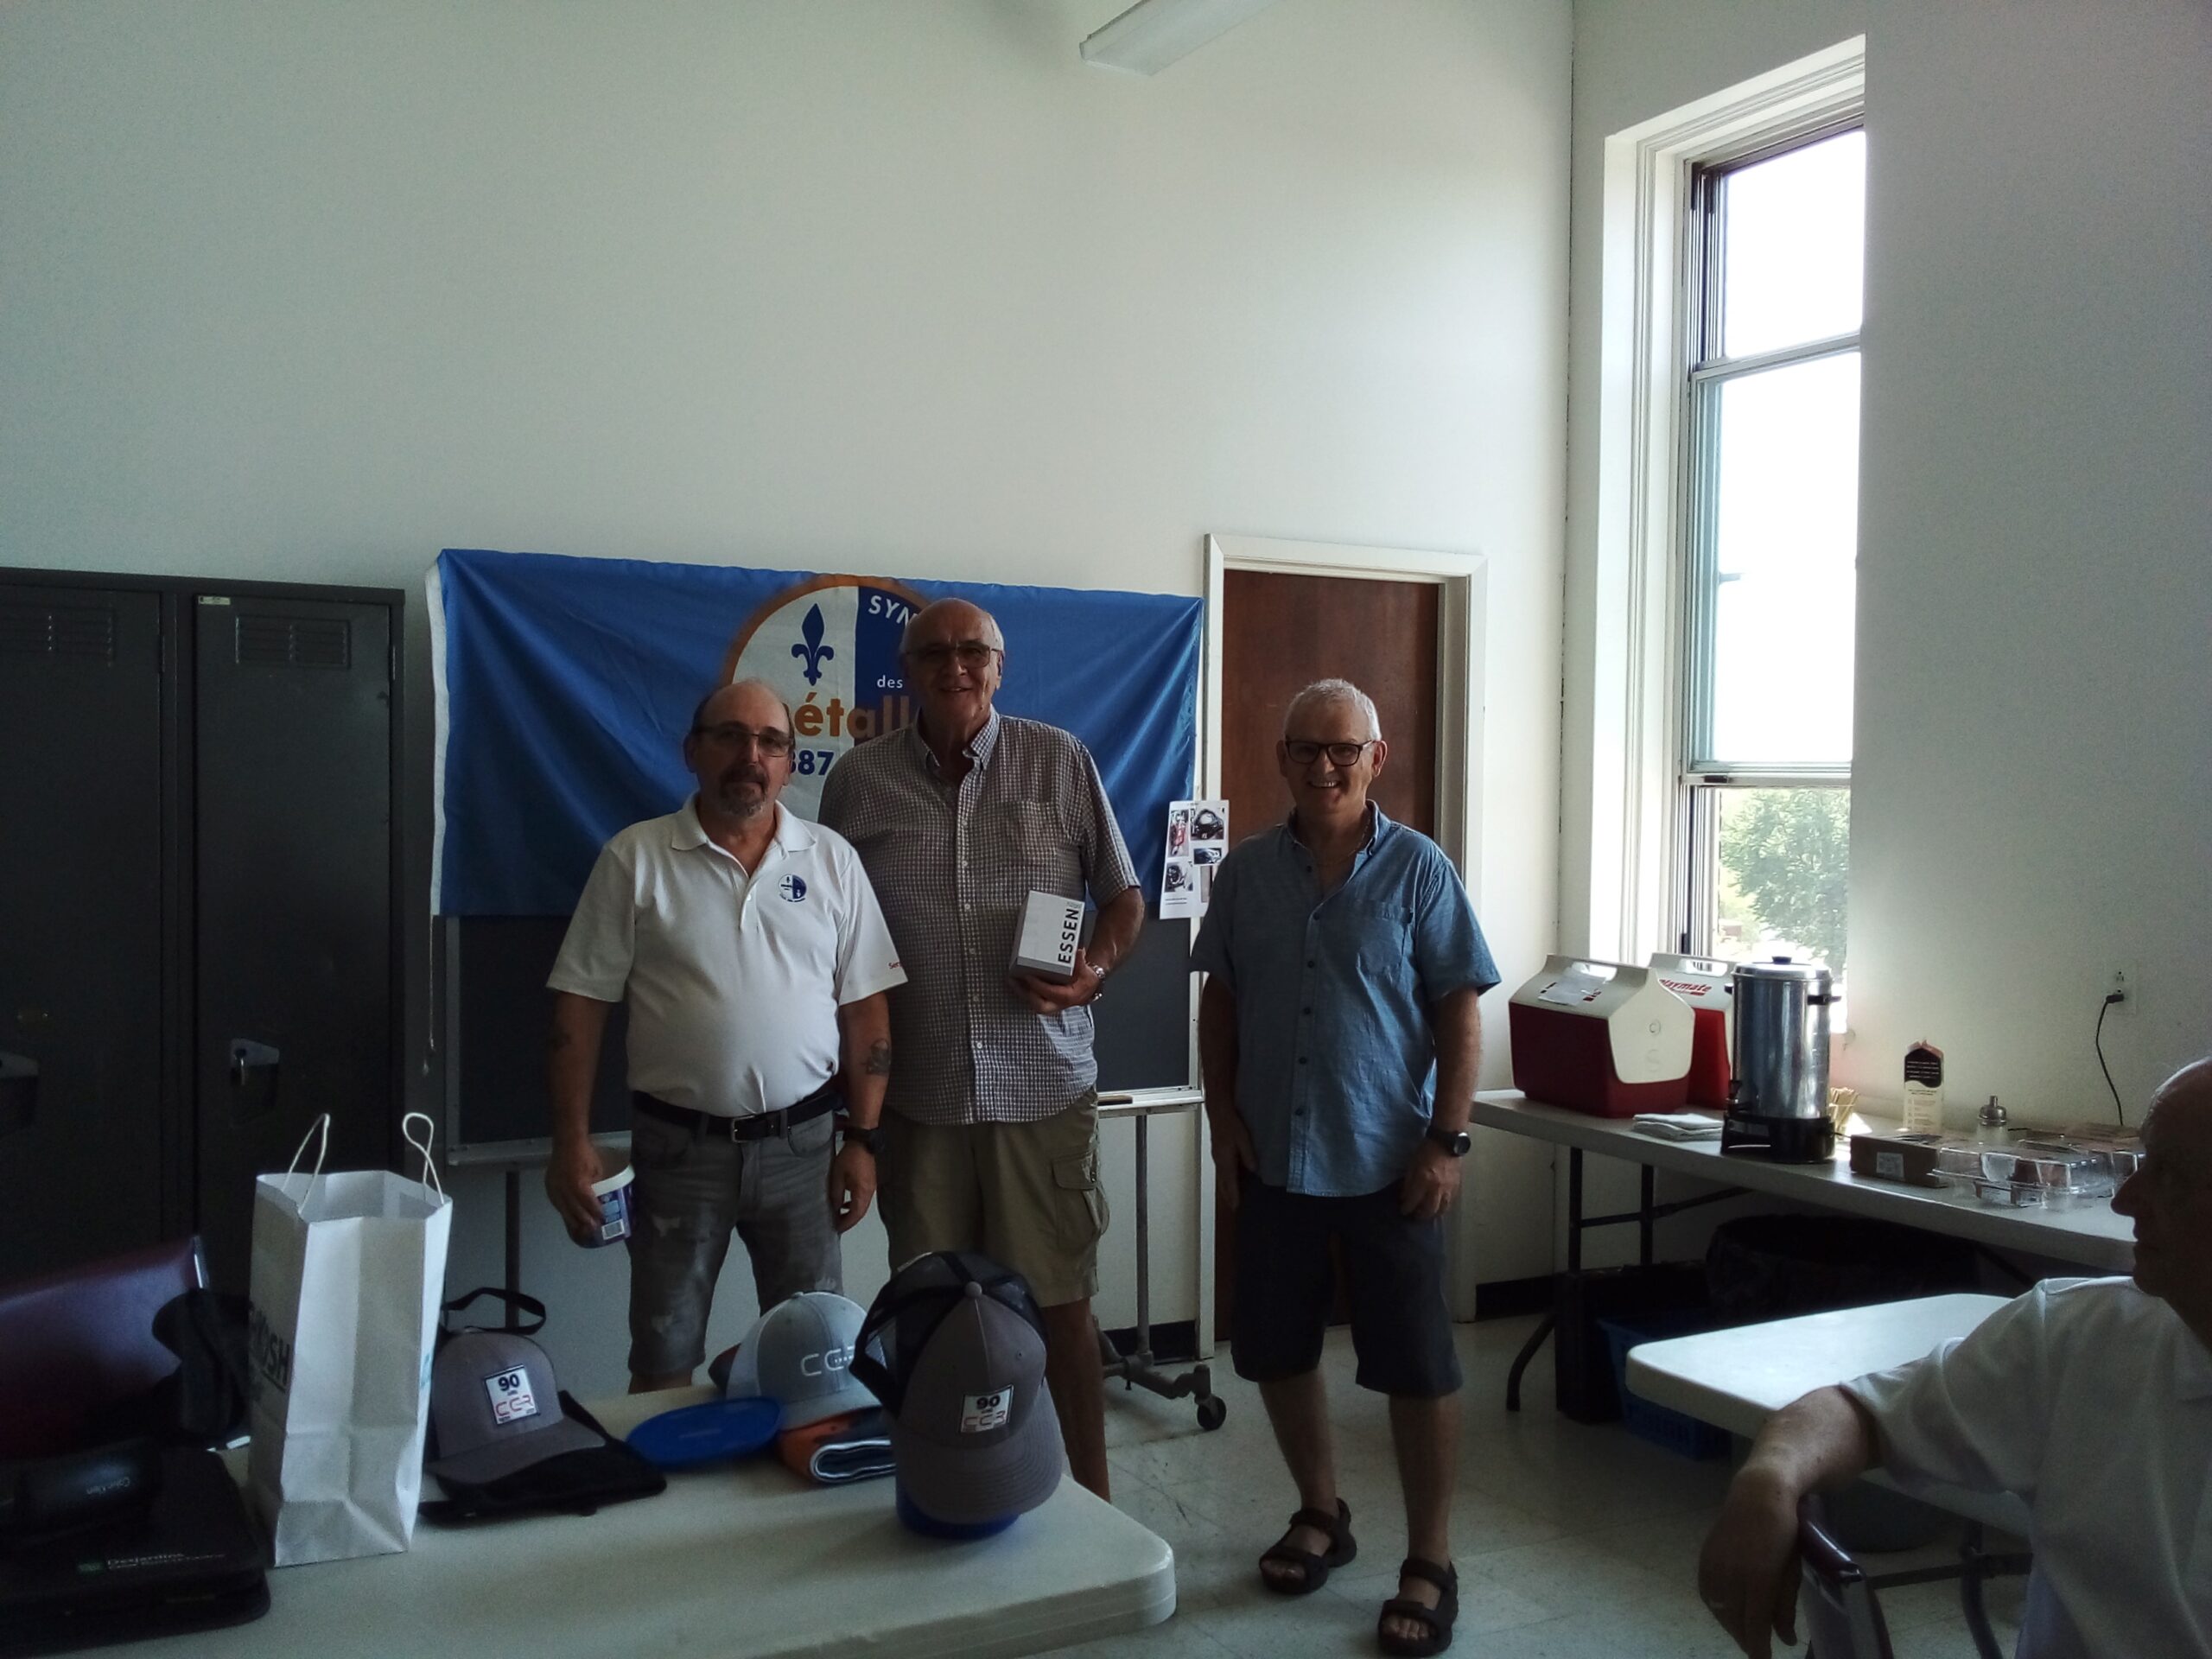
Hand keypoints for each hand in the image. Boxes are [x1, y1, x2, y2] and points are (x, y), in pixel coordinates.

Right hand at [545, 1137, 608, 1243]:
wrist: (567, 1143)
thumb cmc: (585, 1154)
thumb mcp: (597, 1170)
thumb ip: (596, 1185)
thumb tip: (598, 1198)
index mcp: (579, 1184)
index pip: (588, 1203)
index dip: (595, 1212)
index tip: (602, 1220)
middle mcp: (565, 1189)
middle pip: (575, 1210)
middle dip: (584, 1221)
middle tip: (592, 1230)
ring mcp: (555, 1188)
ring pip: (564, 1209)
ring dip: (572, 1220)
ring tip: (579, 1230)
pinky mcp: (549, 1186)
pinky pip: (556, 1203)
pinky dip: (563, 1211)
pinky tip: (567, 1216)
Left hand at [827, 1141, 876, 1233]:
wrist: (862, 1141)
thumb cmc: (851, 1156)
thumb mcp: (838, 1176)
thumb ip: (836, 1194)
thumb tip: (835, 1207)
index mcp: (862, 1192)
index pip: (855, 1215)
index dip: (846, 1224)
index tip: (837, 1228)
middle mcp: (869, 1192)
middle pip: (860, 1213)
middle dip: (849, 1221)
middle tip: (838, 1225)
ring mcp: (871, 1187)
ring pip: (862, 1206)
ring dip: (852, 1213)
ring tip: (840, 1216)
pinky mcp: (870, 1181)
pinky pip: (863, 1198)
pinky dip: (854, 1204)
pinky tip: (846, 1202)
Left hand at [1007, 948, 1104, 1013]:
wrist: (1087, 988)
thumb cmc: (1085, 981)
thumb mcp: (1085, 971)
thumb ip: (1080, 963)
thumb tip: (1078, 952)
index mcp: (1068, 997)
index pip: (1051, 993)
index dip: (1039, 985)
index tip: (1029, 976)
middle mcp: (1058, 1004)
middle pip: (1038, 1004)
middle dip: (1025, 993)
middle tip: (1014, 979)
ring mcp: (1050, 1004)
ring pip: (1032, 1002)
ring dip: (1021, 991)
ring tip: (1011, 978)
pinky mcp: (1044, 1000)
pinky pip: (1031, 998)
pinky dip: (1023, 990)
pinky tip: (1015, 980)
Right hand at [1207, 1112, 1256, 1210]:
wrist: (1219, 1113)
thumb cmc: (1231, 1124)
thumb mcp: (1244, 1139)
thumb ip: (1248, 1155)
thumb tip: (1254, 1169)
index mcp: (1225, 1160)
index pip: (1230, 1182)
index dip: (1234, 1195)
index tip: (1236, 1206)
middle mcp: (1219, 1162)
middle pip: (1223, 1183)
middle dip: (1228, 1196)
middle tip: (1233, 1207)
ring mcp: (1217, 1158)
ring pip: (1221, 1178)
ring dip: (1226, 1189)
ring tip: (1231, 1198)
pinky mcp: (1218, 1154)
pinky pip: (1221, 1172)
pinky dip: (1225, 1180)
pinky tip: (1230, 1180)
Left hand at [1398, 1141, 1462, 1219]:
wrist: (1447, 1142)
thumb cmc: (1426, 1151)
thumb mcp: (1412, 1164)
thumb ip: (1408, 1182)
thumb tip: (1404, 1196)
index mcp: (1424, 1180)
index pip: (1413, 1201)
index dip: (1407, 1208)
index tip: (1403, 1211)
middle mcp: (1437, 1188)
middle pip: (1429, 1210)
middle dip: (1420, 1215)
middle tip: (1415, 1216)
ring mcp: (1448, 1189)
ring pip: (1441, 1209)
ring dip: (1433, 1214)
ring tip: (1427, 1214)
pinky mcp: (1456, 1187)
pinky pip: (1450, 1203)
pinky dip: (1442, 1208)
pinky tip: (1438, 1207)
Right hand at [1696, 1469, 1802, 1657]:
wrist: (1758, 1493)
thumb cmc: (1785, 1532)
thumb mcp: (1791, 1571)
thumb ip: (1785, 1607)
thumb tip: (1785, 1640)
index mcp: (1758, 1577)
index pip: (1754, 1625)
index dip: (1758, 1648)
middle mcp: (1731, 1573)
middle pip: (1734, 1620)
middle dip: (1746, 1638)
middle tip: (1757, 1647)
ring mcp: (1714, 1565)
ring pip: (1718, 1610)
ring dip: (1731, 1624)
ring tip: (1744, 1630)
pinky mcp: (1704, 1558)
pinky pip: (1707, 1594)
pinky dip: (1718, 1608)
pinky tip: (1728, 1609)